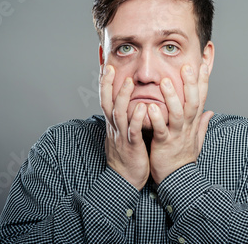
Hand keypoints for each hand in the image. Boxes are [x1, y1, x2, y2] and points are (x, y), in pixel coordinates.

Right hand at [100, 65, 149, 190]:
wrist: (125, 180)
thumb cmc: (128, 155)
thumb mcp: (124, 134)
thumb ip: (127, 118)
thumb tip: (132, 103)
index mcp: (114, 124)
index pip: (105, 99)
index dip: (104, 84)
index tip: (105, 67)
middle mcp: (115, 128)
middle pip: (107, 102)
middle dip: (107, 85)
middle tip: (109, 68)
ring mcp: (122, 136)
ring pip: (119, 114)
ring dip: (123, 97)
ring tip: (129, 82)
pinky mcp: (131, 146)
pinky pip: (133, 131)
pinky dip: (137, 118)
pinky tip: (142, 107)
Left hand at [147, 63, 212, 184]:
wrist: (178, 179)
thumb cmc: (183, 157)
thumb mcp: (196, 139)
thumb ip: (202, 124)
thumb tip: (211, 112)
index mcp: (193, 122)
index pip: (202, 97)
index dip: (203, 81)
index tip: (204, 64)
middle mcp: (188, 126)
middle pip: (193, 101)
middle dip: (191, 84)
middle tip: (187, 66)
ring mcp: (177, 134)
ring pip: (178, 113)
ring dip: (172, 97)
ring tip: (164, 82)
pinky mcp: (164, 143)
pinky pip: (161, 130)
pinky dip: (157, 119)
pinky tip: (151, 108)